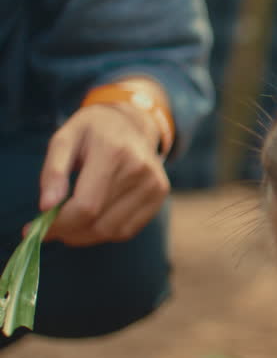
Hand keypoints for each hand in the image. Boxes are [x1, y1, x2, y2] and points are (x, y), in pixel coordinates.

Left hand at [30, 79, 170, 246]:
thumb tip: (46, 207)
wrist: (132, 122)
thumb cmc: (92, 131)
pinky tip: (93, 219)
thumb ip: (53, 172)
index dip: (60, 224)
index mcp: (114, 153)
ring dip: (85, 235)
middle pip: (99, 223)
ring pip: (112, 231)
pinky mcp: (159, 194)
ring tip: (70, 222)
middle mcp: (140, 170)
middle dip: (69, 232)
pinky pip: (127, 230)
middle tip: (51, 227)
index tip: (36, 228)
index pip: (86, 206)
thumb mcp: (64, 139)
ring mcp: (154, 184)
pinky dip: (104, 232)